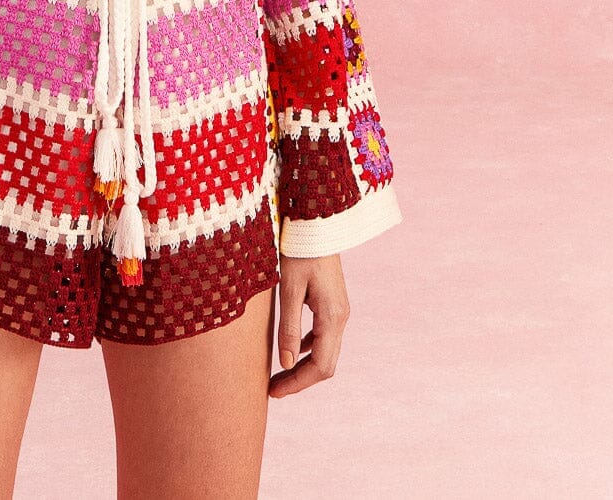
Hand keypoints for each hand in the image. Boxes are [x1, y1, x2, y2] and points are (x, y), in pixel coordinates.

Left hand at [268, 252, 349, 397]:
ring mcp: (338, 310)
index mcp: (332, 316)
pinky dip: (306, 348)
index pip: (320, 367)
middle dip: (300, 380)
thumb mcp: (289, 287)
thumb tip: (285, 364)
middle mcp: (340, 317)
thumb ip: (288, 326)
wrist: (317, 220)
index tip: (274, 392)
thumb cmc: (299, 249)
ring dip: (302, 366)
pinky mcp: (331, 303)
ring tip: (276, 374)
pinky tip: (288, 348)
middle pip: (325, 364)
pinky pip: (322, 336)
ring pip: (324, 351)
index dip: (297, 384)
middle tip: (272, 389)